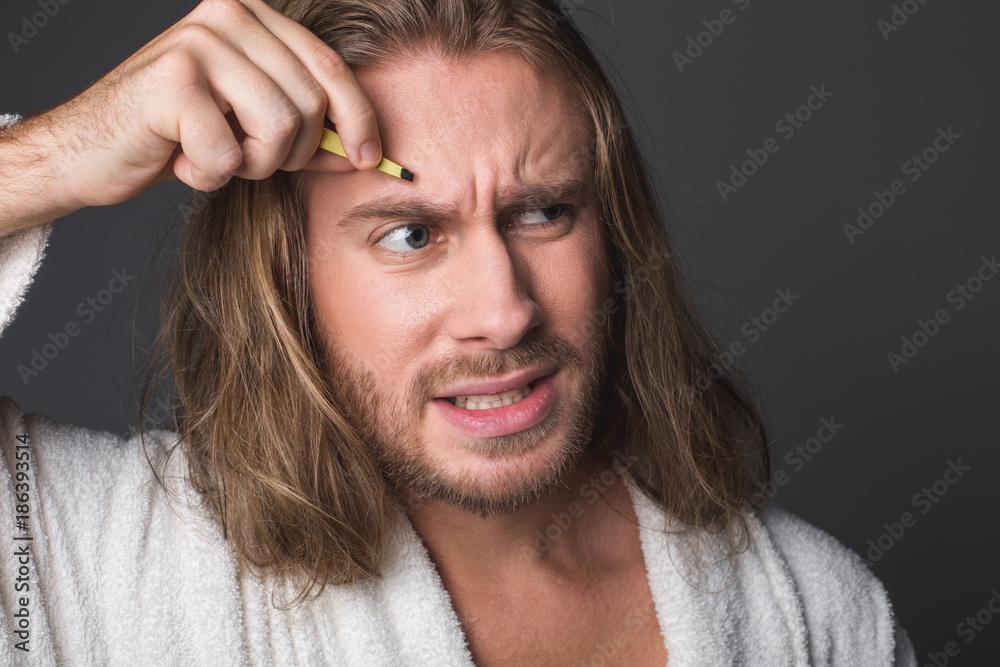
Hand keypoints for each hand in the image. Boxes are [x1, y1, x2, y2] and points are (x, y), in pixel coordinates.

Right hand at [30, 0, 381, 209]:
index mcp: (252, 16)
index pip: (329, 66)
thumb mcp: (254, 128)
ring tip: (213, 158)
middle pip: (308, 103)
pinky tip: (181, 162)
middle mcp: (226, 15)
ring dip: (249, 164)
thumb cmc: (177, 138)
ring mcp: (197, 42)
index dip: (359, 118)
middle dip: (289, 153)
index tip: (371, 159)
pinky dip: (209, 177)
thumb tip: (367, 154)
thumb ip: (308, 131)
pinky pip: (228, 155)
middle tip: (246, 159)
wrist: (91, 150)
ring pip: (278, 127)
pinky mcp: (171, 81)